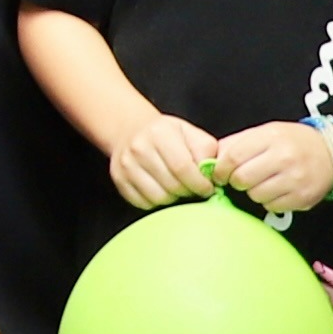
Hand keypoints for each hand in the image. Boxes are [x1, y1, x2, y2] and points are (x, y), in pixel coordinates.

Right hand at [99, 111, 228, 211]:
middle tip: (193, 188)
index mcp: (159, 133)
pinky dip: (157, 202)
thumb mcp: (191, 133)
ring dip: (173, 198)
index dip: (199, 184)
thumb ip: (206, 151)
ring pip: (158, 197)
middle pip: (171, 185)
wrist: (131, 130)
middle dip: (188, 191)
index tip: (208, 188)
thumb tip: (213, 175)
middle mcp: (139, 148)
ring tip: (177, 188)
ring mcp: (125, 165)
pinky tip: (162, 189)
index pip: (183, 168)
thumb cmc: (168, 135)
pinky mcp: (119, 179)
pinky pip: (143, 203)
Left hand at [208, 122, 332, 217]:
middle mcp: (284, 158)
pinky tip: (278, 189)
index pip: (233, 157)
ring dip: (253, 192)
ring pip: (256, 195)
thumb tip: (209, 160)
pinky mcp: (304, 198)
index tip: (218, 174)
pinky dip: (270, 201)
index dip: (220, 169)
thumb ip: (236, 143)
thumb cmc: (292, 142)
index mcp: (271, 138)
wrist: (332, 152)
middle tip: (241, 179)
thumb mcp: (264, 132)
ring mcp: (296, 179)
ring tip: (264, 181)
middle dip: (236, 181)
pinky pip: (272, 207)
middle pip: (242, 179)